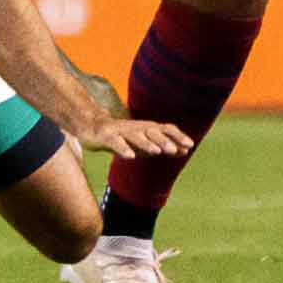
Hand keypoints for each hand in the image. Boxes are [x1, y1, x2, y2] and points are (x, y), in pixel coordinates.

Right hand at [77, 114, 193, 159]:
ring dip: (147, 143)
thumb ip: (162, 145)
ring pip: (136, 136)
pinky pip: (116, 143)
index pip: (165, 130)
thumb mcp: (143, 142)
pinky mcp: (107, 136)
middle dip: (164, 141)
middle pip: (152, 132)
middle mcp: (136, 127)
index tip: (190, 145)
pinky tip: (130, 157)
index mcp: (146, 128)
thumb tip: (185, 150)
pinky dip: (123, 149)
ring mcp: (121, 131)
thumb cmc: (122, 135)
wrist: (91, 125)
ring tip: (157, 152)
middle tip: (175, 150)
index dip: (177, 136)